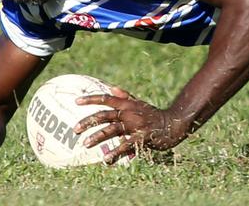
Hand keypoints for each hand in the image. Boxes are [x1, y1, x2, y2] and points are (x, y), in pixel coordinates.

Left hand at [74, 87, 188, 163]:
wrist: (173, 124)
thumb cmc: (154, 115)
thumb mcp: (139, 104)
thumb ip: (125, 97)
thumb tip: (112, 88)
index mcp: (128, 104)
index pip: (106, 99)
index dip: (91, 99)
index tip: (76, 102)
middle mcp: (130, 113)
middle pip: (105, 115)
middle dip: (88, 121)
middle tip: (75, 130)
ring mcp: (135, 125)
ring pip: (112, 130)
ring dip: (97, 137)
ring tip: (85, 144)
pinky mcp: (142, 137)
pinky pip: (125, 145)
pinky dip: (115, 152)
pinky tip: (106, 159)